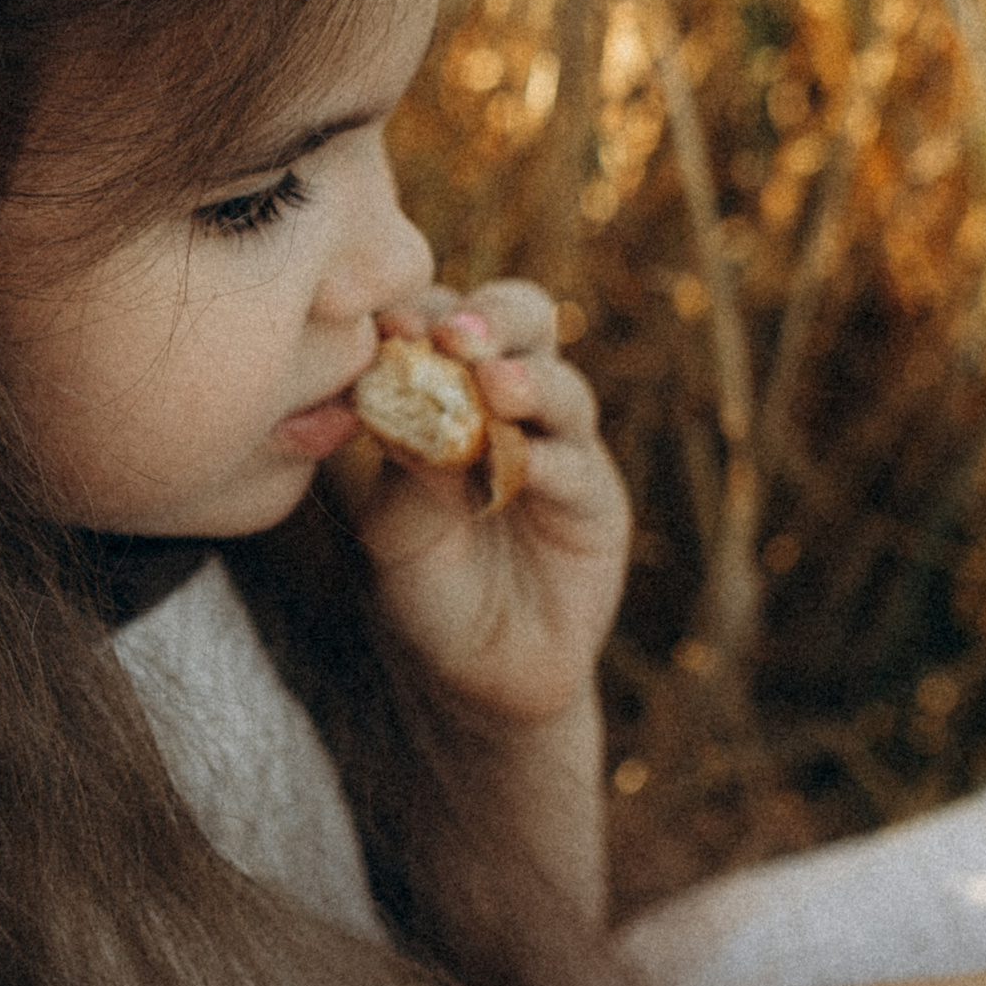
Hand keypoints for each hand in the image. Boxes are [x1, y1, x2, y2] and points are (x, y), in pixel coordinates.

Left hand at [354, 280, 629, 719]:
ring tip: (493, 385)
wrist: (476, 673)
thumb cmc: (422, 586)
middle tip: (454, 335)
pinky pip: (576, 465)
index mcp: (449, 389)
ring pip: (559, 384)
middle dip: (490, 317)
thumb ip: (404, 464)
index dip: (421, 312)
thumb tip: (399, 393)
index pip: (443, 320)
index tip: (391, 325)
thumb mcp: (393, 526)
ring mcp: (558, 446)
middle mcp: (509, 404)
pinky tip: (518, 464)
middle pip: (521, 323)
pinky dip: (546, 458)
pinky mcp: (595, 500)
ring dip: (525, 379)